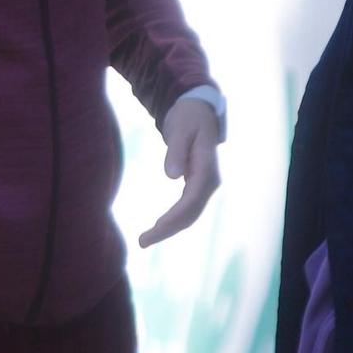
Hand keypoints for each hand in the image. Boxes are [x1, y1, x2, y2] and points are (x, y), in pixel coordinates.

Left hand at [138, 95, 221, 247]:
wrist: (199, 111)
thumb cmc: (188, 117)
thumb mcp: (181, 128)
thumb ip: (177, 150)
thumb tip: (172, 176)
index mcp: (207, 169)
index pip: (190, 201)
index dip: (173, 218)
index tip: (154, 228)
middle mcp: (210, 181)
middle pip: (191, 213)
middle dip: (168, 229)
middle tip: (142, 242)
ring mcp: (205, 184)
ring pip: (190, 214)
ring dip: (170, 228)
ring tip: (146, 239)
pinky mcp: (197, 184)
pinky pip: (187, 207)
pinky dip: (174, 219)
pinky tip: (159, 225)